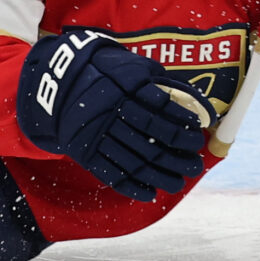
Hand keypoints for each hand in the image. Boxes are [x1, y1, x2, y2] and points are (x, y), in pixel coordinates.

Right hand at [17, 30, 210, 200]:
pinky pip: (110, 173)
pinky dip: (131, 186)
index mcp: (127, 86)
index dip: (183, 124)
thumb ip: (163, 84)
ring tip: (179, 183)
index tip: (198, 135)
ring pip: (133, 158)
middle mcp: (112, 110)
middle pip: (151, 137)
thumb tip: (197, 103)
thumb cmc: (108, 73)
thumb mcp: (135, 68)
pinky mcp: (84, 151)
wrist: (61, 84)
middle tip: (196, 165)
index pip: (161, 108)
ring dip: (159, 175)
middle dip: (177, 155)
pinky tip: (150, 193)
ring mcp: (96, 133)